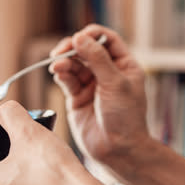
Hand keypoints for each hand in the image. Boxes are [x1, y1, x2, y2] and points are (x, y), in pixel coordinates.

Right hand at [49, 24, 151, 172]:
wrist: (118, 150)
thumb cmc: (126, 118)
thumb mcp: (115, 84)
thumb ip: (97, 59)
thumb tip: (80, 38)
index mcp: (124, 65)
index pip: (107, 40)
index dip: (93, 35)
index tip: (80, 37)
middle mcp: (107, 72)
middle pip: (86, 49)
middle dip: (73, 47)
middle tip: (62, 50)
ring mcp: (91, 84)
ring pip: (74, 63)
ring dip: (65, 61)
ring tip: (58, 65)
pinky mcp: (77, 97)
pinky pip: (67, 78)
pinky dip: (61, 73)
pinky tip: (58, 72)